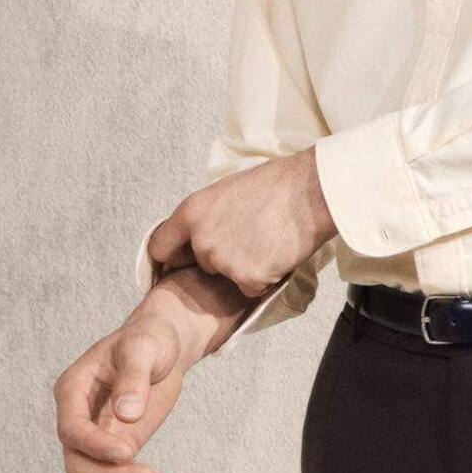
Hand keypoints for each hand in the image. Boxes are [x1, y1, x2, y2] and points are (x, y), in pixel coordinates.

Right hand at [51, 294, 200, 472]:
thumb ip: (133, 377)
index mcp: (73, 390)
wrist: (163, 347)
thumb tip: (126, 414)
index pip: (71, 429)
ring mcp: (96, 438)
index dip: (95, 445)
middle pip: (78, 463)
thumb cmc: (149, 340)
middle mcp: (78, 419)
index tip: (128, 451)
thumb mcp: (143, 348)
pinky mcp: (117, 450)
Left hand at [144, 150, 336, 300]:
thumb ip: (207, 215)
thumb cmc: (277, 183)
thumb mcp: (226, 190)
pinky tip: (278, 255)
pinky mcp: (247, 278)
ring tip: (268, 243)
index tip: (179, 263)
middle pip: (201, 263)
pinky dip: (265, 279)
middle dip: (221, 259)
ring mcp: (223, 260)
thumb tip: (200, 231)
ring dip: (245, 269)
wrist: (312, 191)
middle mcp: (201, 239)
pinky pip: (251, 289)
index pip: (160, 247)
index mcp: (190, 212)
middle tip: (250, 240)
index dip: (172, 256)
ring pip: (228, 277)